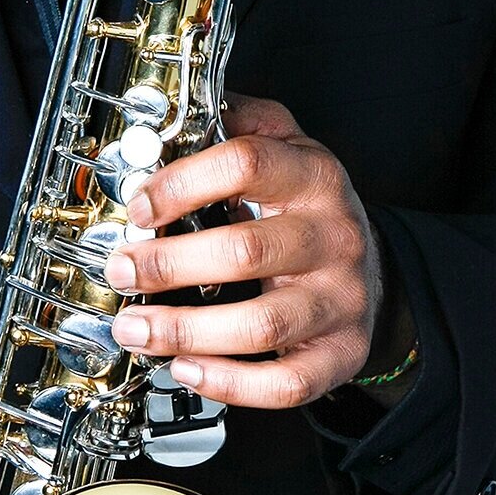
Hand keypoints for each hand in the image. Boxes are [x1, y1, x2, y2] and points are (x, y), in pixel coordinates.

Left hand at [102, 95, 388, 408]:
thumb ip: (235, 122)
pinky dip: (229, 382)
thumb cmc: (309, 207)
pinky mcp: (340, 353)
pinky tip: (187, 367)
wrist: (375, 268)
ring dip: (185, 331)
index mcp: (313, 176)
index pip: (248, 164)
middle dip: (168, 265)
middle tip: (120, 271)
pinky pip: (285, 383)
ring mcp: (340, 300)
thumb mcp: (286, 145)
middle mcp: (333, 237)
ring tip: (135, 329)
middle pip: (246, 252)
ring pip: (262, 325)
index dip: (183, 183)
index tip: (139, 205)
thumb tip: (170, 111)